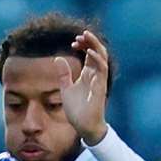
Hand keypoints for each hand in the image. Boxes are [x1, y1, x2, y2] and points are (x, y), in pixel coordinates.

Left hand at [55, 31, 109, 145]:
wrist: (83, 126)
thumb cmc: (77, 110)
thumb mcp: (66, 88)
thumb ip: (64, 74)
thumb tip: (57, 58)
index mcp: (88, 74)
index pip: (90, 53)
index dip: (84, 44)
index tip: (73, 42)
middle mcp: (95, 74)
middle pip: (98, 51)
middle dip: (90, 40)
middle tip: (80, 35)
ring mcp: (99, 79)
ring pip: (102, 56)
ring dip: (94, 44)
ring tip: (84, 36)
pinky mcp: (100, 86)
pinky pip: (102, 69)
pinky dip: (96, 58)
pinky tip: (88, 51)